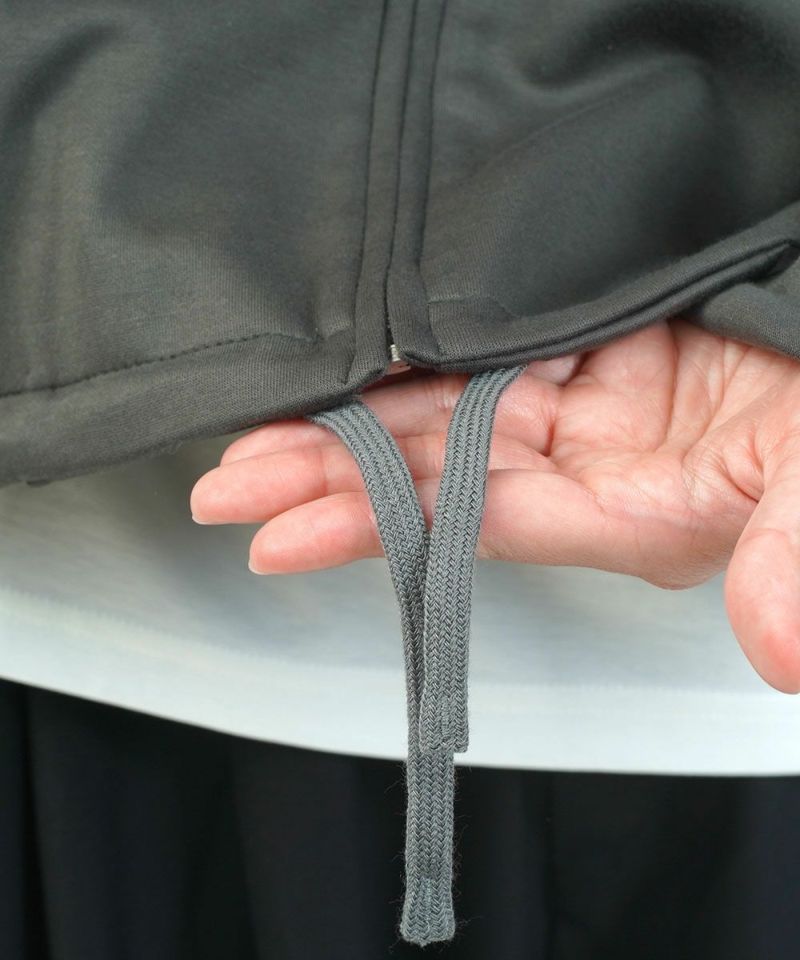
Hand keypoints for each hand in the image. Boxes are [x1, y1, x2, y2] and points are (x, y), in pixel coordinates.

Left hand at [190, 319, 799, 693]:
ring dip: (347, 427)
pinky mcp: (577, 352)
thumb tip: (785, 651)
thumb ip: (793, 552)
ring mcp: (574, 409)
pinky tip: (346, 371)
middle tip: (229, 489)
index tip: (281, 538)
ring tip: (256, 442)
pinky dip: (406, 368)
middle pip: (431, 477)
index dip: (376, 528)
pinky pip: (471, 362)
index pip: (472, 526)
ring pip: (436, 419)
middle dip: (327, 481)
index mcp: (622, 512)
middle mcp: (580, 469)